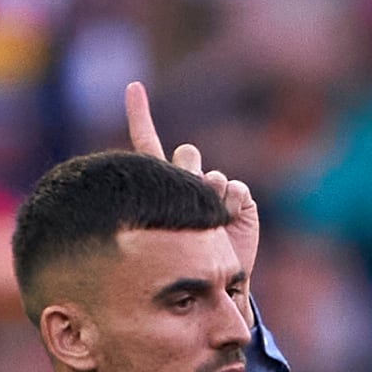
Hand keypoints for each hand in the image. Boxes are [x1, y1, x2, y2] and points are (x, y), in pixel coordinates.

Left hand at [127, 81, 259, 291]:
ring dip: (207, 196)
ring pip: (209, 175)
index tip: (133, 86)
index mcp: (162, 183)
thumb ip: (163, 200)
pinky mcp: (239, 197)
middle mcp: (189, 178)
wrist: (216, 284)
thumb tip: (185, 170)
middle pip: (186, 154)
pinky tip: (227, 221)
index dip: (140, 114)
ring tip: (205, 225)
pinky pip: (233, 188)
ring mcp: (215, 187)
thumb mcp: (160, 235)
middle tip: (188, 203)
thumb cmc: (180, 266)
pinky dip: (230, 204)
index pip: (147, 142)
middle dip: (186, 171)